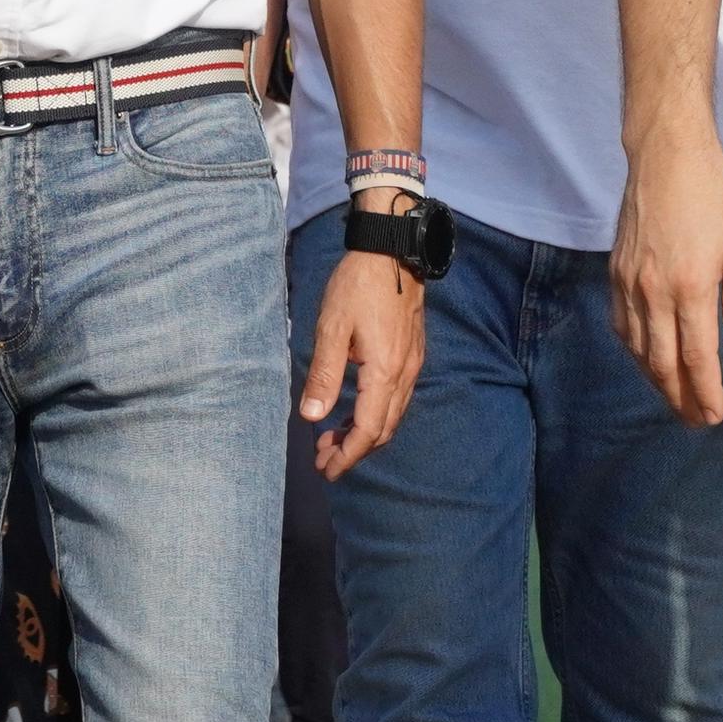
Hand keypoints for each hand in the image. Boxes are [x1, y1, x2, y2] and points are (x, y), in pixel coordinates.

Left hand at [301, 210, 427, 478]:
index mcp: (384, 372)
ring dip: (364, 434)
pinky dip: (375, 414)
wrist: (393, 250)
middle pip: (383, 429)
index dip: (348, 456)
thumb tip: (311, 417)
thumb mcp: (331, 328)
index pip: (369, 431)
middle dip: (354, 450)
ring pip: (391, 415)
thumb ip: (324, 375)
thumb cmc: (358, 285)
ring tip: (332, 438)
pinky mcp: (410, 354)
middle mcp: (404, 374)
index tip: (326, 470)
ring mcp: (411, 364)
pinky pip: (396, 398)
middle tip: (323, 458)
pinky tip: (353, 409)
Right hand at [613, 128, 722, 424]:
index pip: (696, 358)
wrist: (665, 156)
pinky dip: (634, 352)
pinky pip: (621, 326)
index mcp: (691, 288)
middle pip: (662, 364)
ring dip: (656, 381)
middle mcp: (653, 293)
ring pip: (637, 350)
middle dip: (680, 399)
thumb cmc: (713, 196)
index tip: (714, 416)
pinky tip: (647, 360)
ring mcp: (628, 284)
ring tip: (675, 400)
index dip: (705, 393)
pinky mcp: (615, 273)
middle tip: (697, 421)